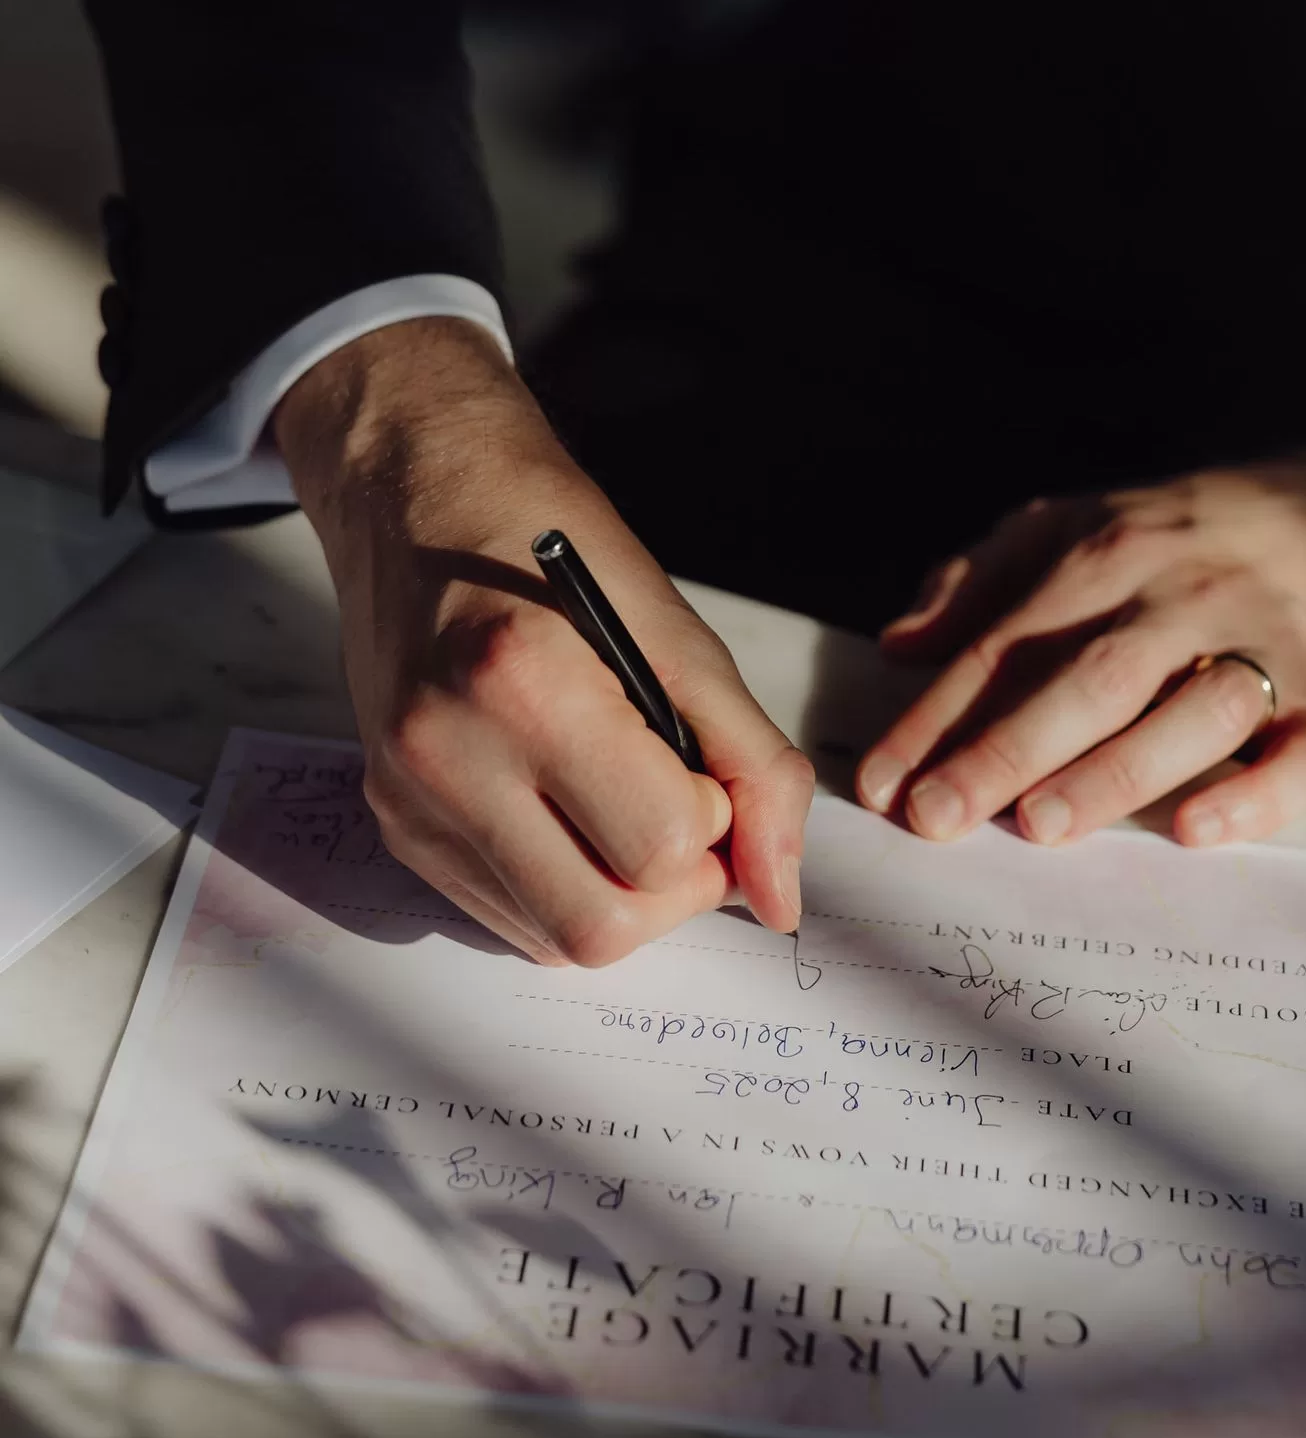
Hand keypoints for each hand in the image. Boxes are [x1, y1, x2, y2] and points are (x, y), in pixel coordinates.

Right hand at [275, 318, 811, 962]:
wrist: (417, 495)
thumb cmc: (551, 545)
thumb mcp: (678, 635)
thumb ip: (750, 765)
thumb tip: (781, 896)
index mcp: (522, 683)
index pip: (661, 847)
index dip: (709, 820)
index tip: (697, 764)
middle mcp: (446, 753)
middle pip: (600, 929)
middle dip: (669, 888)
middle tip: (672, 807)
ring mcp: (408, 799)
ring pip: (552, 941)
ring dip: (617, 894)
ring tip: (617, 799)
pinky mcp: (392, 824)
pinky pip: (504, 917)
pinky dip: (561, 883)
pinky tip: (563, 803)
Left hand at [854, 447, 1305, 850]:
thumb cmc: (1163, 546)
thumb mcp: (1063, 530)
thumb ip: (978, 584)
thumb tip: (898, 645)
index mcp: (1104, 553)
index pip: (1007, 642)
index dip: (939, 716)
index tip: (881, 783)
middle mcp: (1183, 597)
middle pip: (1092, 676)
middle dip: (1008, 748)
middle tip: (937, 816)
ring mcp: (1263, 647)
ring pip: (1194, 711)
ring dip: (1115, 770)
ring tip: (1039, 824)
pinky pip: (1304, 754)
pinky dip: (1256, 795)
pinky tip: (1195, 830)